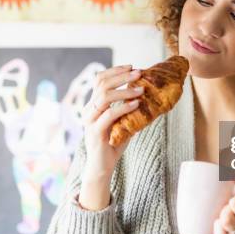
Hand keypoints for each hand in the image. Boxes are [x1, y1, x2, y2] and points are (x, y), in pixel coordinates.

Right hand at [81, 64, 143, 178]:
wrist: (103, 167)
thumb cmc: (113, 143)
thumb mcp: (123, 121)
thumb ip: (128, 107)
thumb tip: (146, 92)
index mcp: (92, 105)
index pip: (99, 80)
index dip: (115, 70)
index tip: (132, 66)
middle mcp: (88, 109)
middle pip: (101, 84)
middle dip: (122, 76)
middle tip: (139, 72)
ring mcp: (90, 120)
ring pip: (104, 96)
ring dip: (125, 90)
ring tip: (141, 89)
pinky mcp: (95, 131)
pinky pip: (109, 114)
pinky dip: (124, 106)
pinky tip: (136, 104)